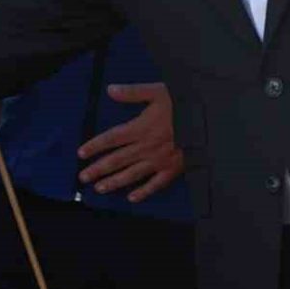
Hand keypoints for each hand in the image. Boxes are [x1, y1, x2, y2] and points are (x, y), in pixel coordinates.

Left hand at [74, 82, 183, 202]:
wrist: (209, 120)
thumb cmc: (183, 104)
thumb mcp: (157, 92)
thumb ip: (132, 93)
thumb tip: (110, 90)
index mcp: (140, 128)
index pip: (111, 138)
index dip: (95, 146)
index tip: (81, 154)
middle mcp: (145, 147)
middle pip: (117, 160)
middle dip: (98, 169)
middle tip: (83, 177)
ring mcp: (158, 161)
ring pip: (132, 174)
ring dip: (114, 182)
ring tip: (99, 189)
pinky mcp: (172, 169)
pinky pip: (155, 184)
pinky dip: (143, 192)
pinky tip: (132, 198)